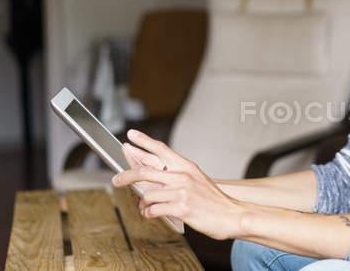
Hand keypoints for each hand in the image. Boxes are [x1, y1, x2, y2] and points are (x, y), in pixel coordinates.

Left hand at [112, 129, 245, 239]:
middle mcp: (184, 176)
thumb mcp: (197, 181)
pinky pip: (153, 209)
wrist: (232, 215)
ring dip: (142, 204)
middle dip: (126, 176)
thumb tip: (154, 178)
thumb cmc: (214, 201)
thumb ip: (177, 177)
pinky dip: (148, 214)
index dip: (144, 141)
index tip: (131, 135)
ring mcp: (182, 191)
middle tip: (116, 179)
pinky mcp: (181, 208)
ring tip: (145, 208)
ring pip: (147, 194)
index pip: (162, 149)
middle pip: (145, 171)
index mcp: (187, 167)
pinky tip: (151, 214)